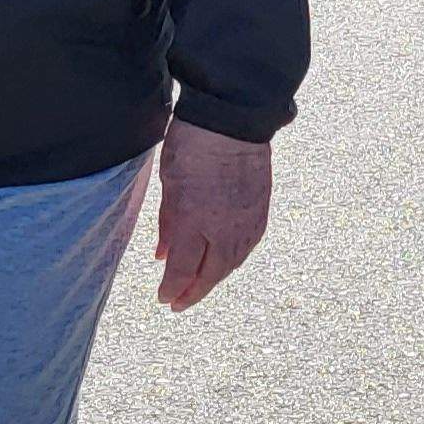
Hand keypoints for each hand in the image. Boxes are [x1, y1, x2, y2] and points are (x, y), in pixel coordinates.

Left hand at [151, 122, 273, 311]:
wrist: (233, 120)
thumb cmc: (193, 145)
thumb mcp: (169, 185)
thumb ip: (167, 224)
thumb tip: (162, 254)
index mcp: (194, 221)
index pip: (182, 270)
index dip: (172, 288)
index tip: (163, 297)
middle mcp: (223, 228)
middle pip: (210, 274)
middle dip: (193, 292)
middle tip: (179, 303)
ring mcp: (246, 221)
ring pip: (232, 263)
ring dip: (214, 278)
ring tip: (200, 285)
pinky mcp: (261, 212)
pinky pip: (247, 246)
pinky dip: (233, 259)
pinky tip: (225, 261)